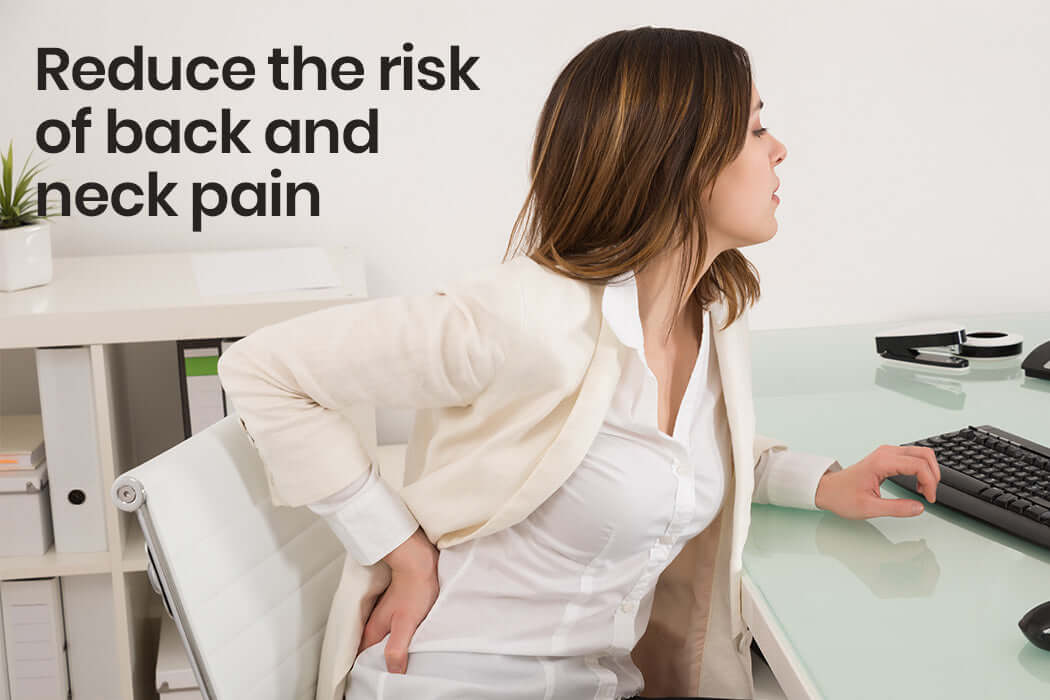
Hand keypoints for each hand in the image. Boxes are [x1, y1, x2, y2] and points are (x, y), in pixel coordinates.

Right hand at [360, 529, 439, 673]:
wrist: (420, 562)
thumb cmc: (415, 589)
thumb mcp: (406, 623)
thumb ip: (397, 648)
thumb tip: (392, 670)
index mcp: (372, 631)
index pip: (363, 660)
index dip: (369, 672)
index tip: (377, 681)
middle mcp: (374, 625)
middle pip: (371, 653)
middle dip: (379, 665)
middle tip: (391, 676)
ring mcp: (384, 617)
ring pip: (382, 643)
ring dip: (389, 653)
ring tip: (400, 664)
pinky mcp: (395, 611)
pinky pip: (391, 633)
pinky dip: (397, 641)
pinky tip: (408, 645)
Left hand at [815, 444, 940, 518]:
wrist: (828, 489)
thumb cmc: (842, 496)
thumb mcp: (869, 508)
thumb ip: (896, 509)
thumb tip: (919, 508)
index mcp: (881, 462)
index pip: (918, 465)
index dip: (930, 482)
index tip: (929, 499)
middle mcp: (886, 453)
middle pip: (924, 454)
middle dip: (933, 474)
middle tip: (930, 494)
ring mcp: (886, 453)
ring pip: (920, 453)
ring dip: (928, 471)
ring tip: (923, 491)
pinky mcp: (887, 457)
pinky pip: (912, 457)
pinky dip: (921, 469)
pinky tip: (916, 485)